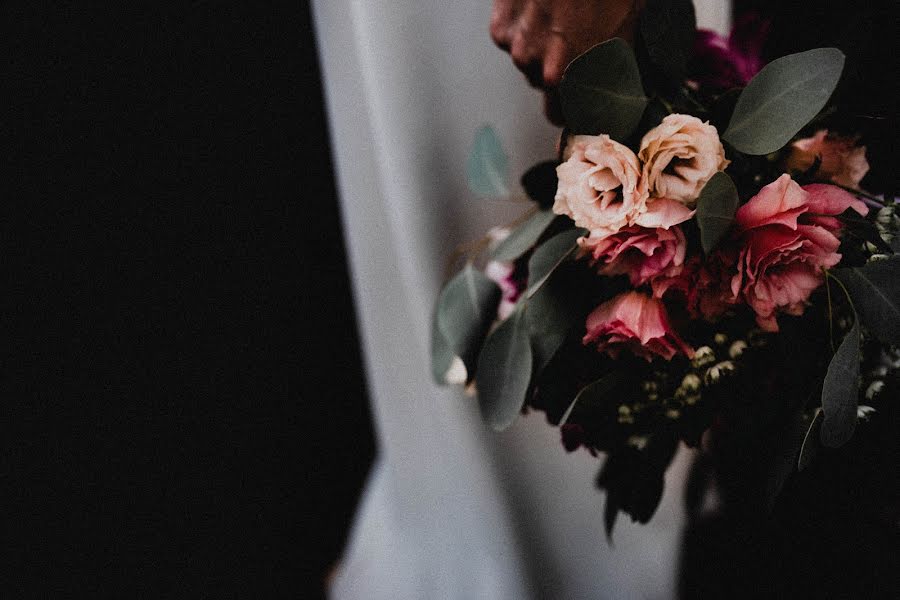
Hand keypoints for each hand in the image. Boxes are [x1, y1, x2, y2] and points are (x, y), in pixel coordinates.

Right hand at [490, 0, 642, 122]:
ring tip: (558, 16)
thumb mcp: (626, 27)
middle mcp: (544, 73)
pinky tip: (538, 6)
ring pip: (527, 63)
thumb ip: (615, 65)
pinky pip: (510, 40)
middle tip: (573, 40)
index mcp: (578, 81)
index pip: (561, 117)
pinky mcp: (501, 30)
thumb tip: (618, 88)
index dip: (571, 106)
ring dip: (539, 47)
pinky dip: (521, 27)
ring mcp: (520, 51)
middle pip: (545, 86)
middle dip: (558, 69)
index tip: (576, 98)